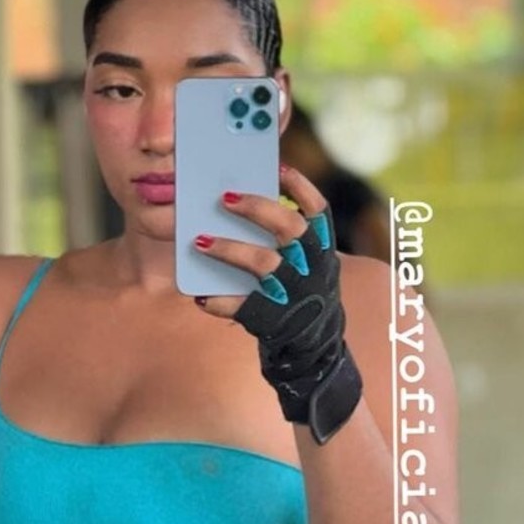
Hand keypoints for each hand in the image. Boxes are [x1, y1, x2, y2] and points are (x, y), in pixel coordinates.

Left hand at [192, 165, 363, 443]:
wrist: (314, 355)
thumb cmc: (301, 300)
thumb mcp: (307, 268)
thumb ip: (287, 242)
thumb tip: (240, 205)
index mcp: (324, 251)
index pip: (318, 211)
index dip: (299, 187)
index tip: (277, 167)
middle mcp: (314, 269)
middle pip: (288, 228)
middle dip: (256, 208)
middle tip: (223, 197)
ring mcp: (296, 296)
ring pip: (262, 264)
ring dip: (228, 249)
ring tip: (198, 241)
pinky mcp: (277, 322)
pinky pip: (244, 308)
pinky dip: (220, 302)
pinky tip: (199, 297)